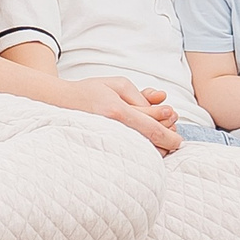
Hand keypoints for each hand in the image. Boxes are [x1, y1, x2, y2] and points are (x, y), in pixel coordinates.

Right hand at [63, 77, 181, 152]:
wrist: (60, 103)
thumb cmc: (91, 91)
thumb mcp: (118, 84)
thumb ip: (142, 96)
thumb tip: (162, 103)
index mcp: (117, 111)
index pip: (152, 129)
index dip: (169, 136)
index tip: (179, 139)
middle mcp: (112, 128)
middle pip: (148, 143)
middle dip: (165, 140)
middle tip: (172, 133)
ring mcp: (106, 140)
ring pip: (139, 152)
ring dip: (155, 148)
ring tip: (161, 138)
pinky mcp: (102, 147)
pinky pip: (127, 155)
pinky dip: (141, 152)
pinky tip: (146, 145)